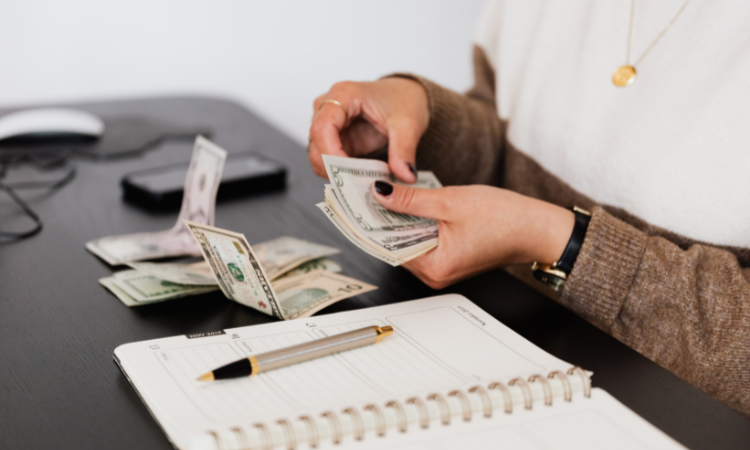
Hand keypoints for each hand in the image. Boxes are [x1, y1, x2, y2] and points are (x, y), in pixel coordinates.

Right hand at [308, 78, 429, 182]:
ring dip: (337, 174)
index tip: (349, 174)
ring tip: (363, 182)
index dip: (331, 154)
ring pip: (319, 157)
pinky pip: (330, 162)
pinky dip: (342, 174)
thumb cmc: (403, 99)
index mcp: (343, 95)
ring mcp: (330, 125)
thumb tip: (405, 175)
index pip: (322, 128)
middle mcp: (329, 108)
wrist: (408, 96)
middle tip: (358, 185)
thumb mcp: (408, 124)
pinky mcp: (336, 140)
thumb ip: (404, 150)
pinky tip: (361, 179)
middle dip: (334, 169)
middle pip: (316, 145)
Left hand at [371, 181, 575, 288]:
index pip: (387, 246)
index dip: (369, 222)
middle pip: (395, 245)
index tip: (354, 203)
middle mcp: (435, 274)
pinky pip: (422, 241)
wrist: (537, 228)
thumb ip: (410, 200)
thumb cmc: (505, 218)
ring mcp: (442, 268)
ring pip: (407, 242)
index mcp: (434, 267)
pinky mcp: (449, 258)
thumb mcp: (450, 201)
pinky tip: (409, 204)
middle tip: (366, 192)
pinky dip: (414, 223)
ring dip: (398, 220)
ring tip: (386, 193)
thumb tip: (380, 194)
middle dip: (382, 219)